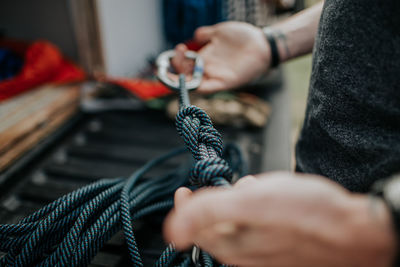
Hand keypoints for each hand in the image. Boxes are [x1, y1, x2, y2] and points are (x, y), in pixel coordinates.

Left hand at [164, 172, 396, 266]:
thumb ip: (209, 212)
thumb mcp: (251, 204)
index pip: (194, 228)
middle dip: (214, 201)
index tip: (182, 189)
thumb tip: (173, 227)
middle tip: (221, 185)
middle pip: (216, 227)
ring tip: (250, 186)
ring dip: (238, 202)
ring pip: (239, 224)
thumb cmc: (306, 216)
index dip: (184, 207)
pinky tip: (269, 195)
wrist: (355, 233)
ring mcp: (266, 252)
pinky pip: (259, 227)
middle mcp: (246, 255)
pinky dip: (257, 208)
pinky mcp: (283, 247)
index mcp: (233, 247)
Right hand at [171, 22, 270, 92]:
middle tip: (175, 56)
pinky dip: (197, 87)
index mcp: (205, 58)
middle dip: (175, 69)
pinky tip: (188, 81)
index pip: (186, 65)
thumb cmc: (243, 37)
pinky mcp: (226, 83)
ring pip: (194, 84)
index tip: (174, 51)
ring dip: (182, 79)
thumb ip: (206, 34)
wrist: (262, 43)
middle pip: (186, 76)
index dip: (176, 62)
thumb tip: (195, 36)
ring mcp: (216, 76)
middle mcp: (208, 69)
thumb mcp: (220, 31)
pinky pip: (208, 88)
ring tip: (179, 66)